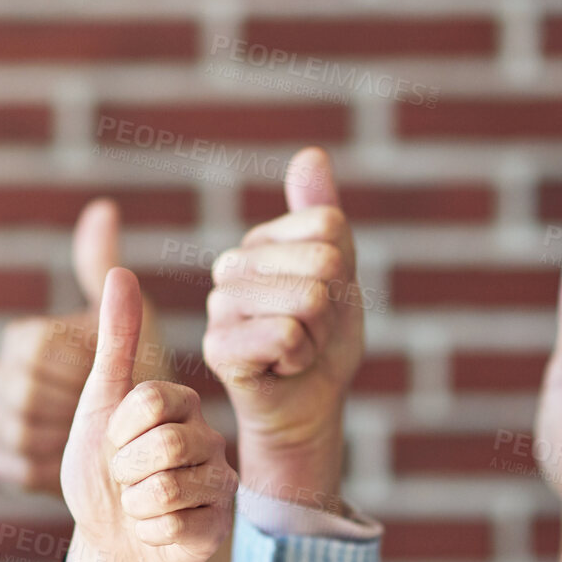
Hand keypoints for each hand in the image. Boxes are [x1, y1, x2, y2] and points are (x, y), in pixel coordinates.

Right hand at [0, 199, 169, 496]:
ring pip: (14, 430)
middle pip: (23, 392)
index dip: (77, 366)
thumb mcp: (134, 324)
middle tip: (113, 418)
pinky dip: (45, 468)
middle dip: (74, 407)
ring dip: (63, 438)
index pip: (34, 347)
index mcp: (24, 339)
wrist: (138, 448)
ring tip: (98, 442)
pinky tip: (78, 463)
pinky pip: (9, 465)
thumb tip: (102, 208)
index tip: (111, 377)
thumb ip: (109, 274)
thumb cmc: (140, 381)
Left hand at [61, 268, 235, 561]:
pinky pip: (175, 521)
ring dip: (136, 501)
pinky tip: (155, 529)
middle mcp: (209, 437)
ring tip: (140, 503)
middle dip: (125, 467)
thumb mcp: (99, 402)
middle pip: (164, 442)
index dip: (118, 429)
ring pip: (169, 484)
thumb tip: (122, 271)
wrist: (107, 540)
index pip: (150, 400)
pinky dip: (150, 529)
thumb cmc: (100, 472)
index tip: (115, 443)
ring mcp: (219, 481)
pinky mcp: (220, 522)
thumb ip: (115, 340)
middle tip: (125, 478)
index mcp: (182, 403)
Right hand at [203, 146, 361, 510]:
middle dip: (333, 307)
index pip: (327, 226)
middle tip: (312, 331)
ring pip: (309, 299)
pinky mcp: (218, 347)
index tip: (325, 301)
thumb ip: (322, 215)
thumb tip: (309, 154)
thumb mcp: (338, 272)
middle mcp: (231, 266)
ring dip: (319, 336)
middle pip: (322, 262)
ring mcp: (220, 306)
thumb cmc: (322, 341)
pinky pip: (287, 335)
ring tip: (297, 349)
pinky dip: (302, 358)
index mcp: (259, 241)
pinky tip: (282, 367)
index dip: (343, 271)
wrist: (306, 406)